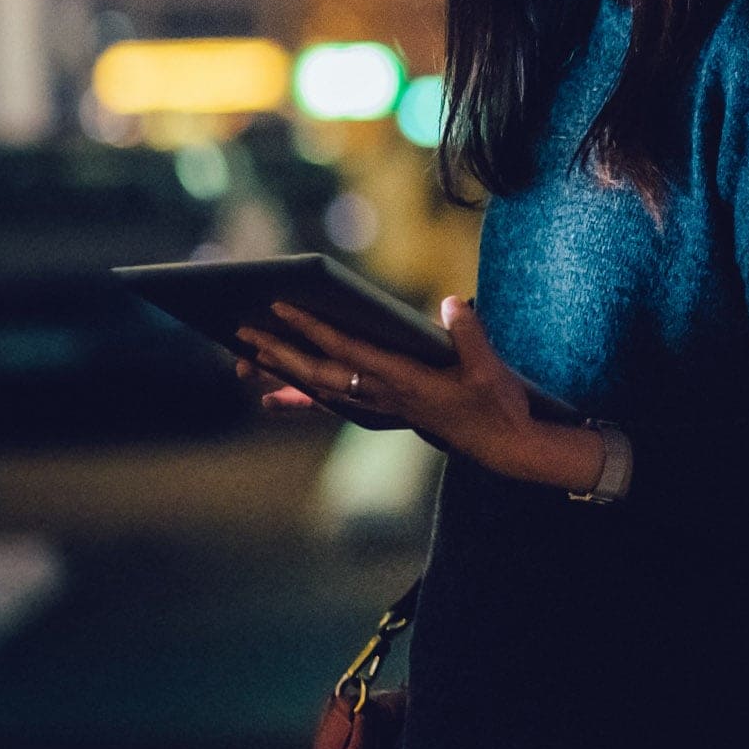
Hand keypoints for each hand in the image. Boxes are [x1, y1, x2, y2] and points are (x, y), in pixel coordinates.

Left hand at [234, 297, 608, 489]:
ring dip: (282, 374)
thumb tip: (452, 302)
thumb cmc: (497, 405)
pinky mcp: (386, 410)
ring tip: (244, 359)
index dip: (313, 328)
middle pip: (319, 373)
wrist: (504, 446)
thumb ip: (469, 334)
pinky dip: (301, 398)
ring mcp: (382, 406)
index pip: (348, 350)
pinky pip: (334, 403)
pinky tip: (274, 397)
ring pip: (320, 389)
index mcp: (405, 381)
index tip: (282, 307)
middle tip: (243, 330)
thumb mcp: (491, 369)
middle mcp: (384, 396)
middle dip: (279, 352)